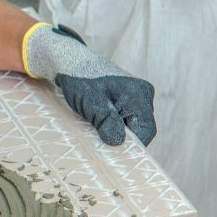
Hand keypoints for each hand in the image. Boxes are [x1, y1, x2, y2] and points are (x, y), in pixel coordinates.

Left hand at [24, 24, 156, 145]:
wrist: (70, 62)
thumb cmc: (79, 79)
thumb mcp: (91, 102)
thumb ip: (107, 122)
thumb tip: (118, 142)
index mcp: (139, 94)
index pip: (146, 130)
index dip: (132, 145)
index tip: (113, 153)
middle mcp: (143, 93)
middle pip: (140, 127)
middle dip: (122, 137)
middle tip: (100, 141)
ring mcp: (137, 94)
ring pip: (132, 123)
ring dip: (116, 129)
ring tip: (96, 127)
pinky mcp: (128, 96)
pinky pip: (125, 116)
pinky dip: (113, 123)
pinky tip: (98, 121)